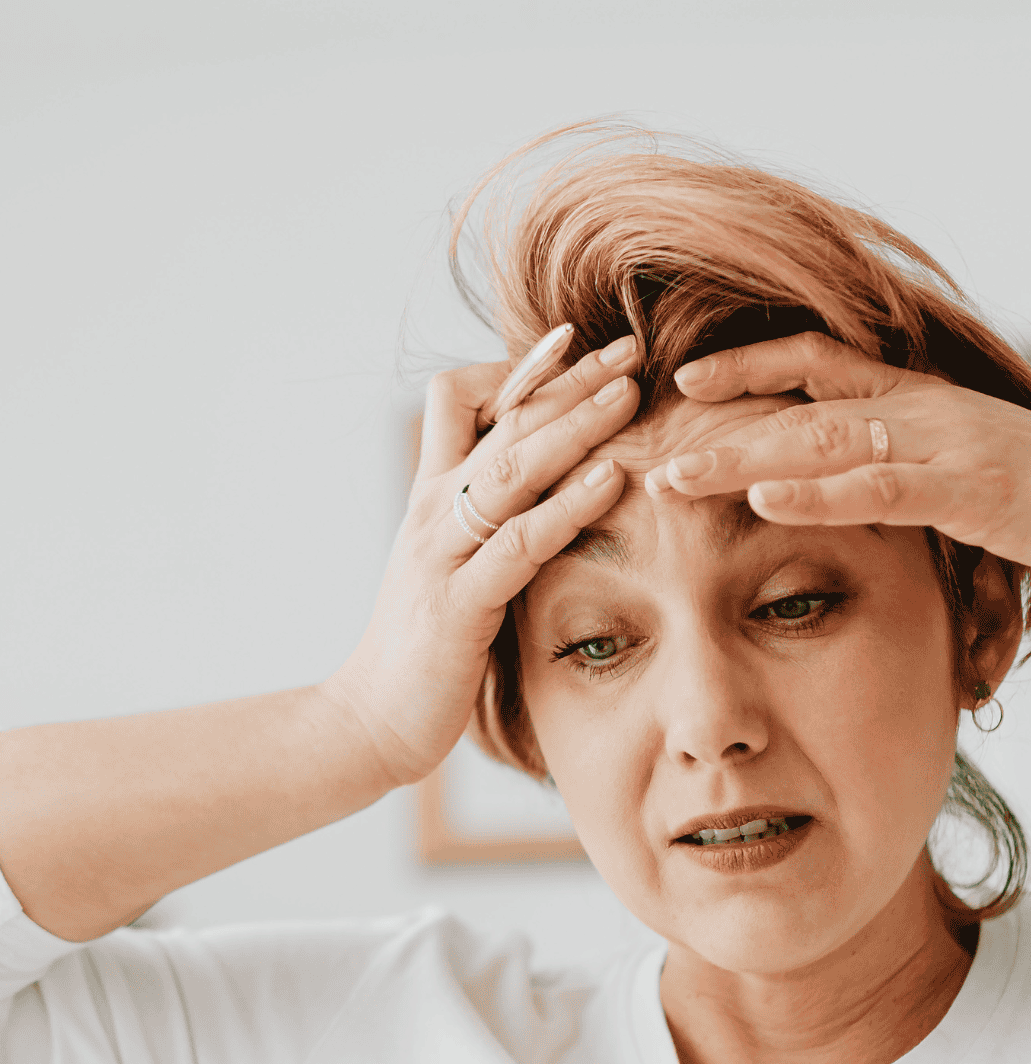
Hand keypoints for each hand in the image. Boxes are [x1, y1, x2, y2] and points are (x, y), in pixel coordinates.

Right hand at [324, 338, 638, 785]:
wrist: (368, 721)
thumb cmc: (423, 649)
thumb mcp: (452, 568)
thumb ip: (487, 524)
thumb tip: (542, 491)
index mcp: (431, 498)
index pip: (461, 400)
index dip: (517, 368)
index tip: (573, 341)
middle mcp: (432, 511)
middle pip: (502, 421)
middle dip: (568, 379)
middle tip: (629, 345)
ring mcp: (441, 554)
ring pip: (512, 469)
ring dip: (575, 424)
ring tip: (629, 392)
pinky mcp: (459, 605)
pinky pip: (519, 543)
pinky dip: (567, 506)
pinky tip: (611, 480)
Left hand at [646, 331, 1030, 592]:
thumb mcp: (969, 475)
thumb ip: (907, 470)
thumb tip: (846, 484)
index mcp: (919, 401)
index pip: (816, 363)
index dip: (745, 365)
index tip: (680, 379)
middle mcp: (923, 409)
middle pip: (798, 399)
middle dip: (715, 417)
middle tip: (641, 436)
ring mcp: (947, 445)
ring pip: (823, 439)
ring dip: (741, 457)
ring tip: (673, 474)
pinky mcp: (973, 490)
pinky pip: (884, 487)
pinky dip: (820, 493)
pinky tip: (765, 500)